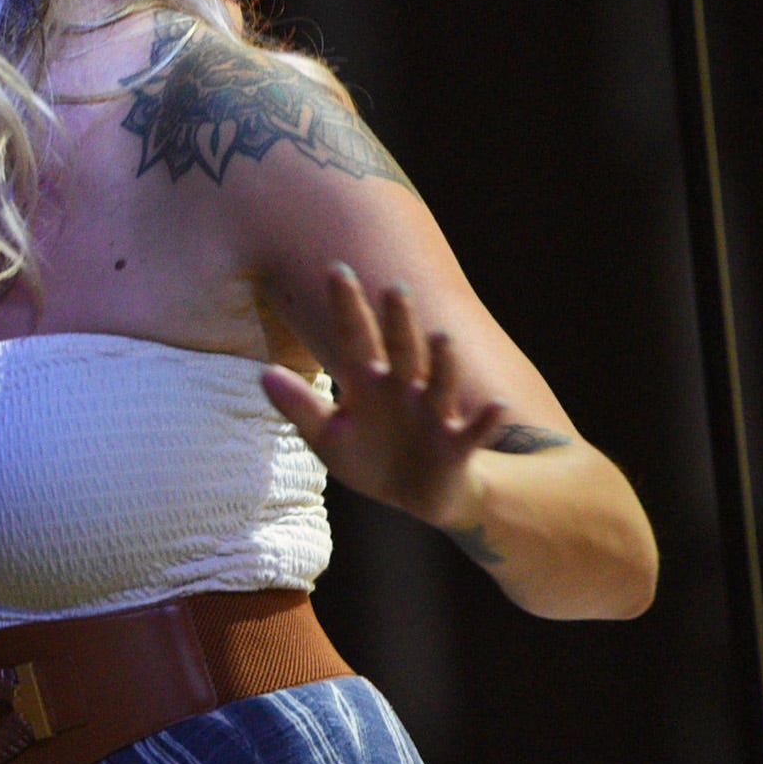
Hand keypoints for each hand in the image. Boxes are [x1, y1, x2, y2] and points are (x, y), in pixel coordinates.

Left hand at [262, 263, 507, 532]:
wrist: (415, 494)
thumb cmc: (371, 457)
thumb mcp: (327, 436)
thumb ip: (299, 406)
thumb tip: (264, 373)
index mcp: (369, 382)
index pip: (356, 337)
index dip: (347, 306)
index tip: (336, 269)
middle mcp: (404, 389)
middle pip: (401, 350)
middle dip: (398, 323)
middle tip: (393, 288)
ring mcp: (433, 414)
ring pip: (440, 382)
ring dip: (443, 362)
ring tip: (441, 337)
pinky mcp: (456, 445)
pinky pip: (474, 430)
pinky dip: (486, 419)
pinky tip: (498, 405)